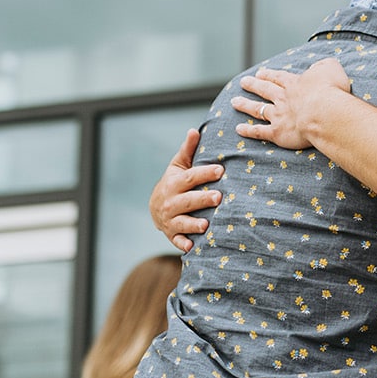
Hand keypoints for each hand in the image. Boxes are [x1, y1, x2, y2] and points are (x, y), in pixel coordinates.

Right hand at [149, 128, 223, 251]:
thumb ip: (188, 150)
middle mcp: (170, 202)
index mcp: (174, 183)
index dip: (205, 173)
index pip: (190, 177)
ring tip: (206, 225)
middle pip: (188, 200)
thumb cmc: (174, 183)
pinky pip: (177, 241)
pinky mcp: (172, 235)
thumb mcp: (178, 166)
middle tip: (219, 196)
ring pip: (182, 222)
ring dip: (193, 224)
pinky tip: (191, 247)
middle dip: (202, 199)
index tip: (221, 170)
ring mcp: (170, 220)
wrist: (156, 208)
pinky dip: (183, 244)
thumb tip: (195, 130)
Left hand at [232, 58, 352, 149]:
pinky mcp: (277, 133)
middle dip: (254, 85)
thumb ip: (323, 66)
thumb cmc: (331, 91)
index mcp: (294, 84)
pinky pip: (259, 131)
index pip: (278, 77)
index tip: (260, 73)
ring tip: (235, 102)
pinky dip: (248, 131)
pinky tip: (239, 129)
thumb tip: (319, 67)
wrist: (325, 113)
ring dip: (245, 105)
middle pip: (264, 90)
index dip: (269, 75)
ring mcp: (278, 116)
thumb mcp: (330, 69)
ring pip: (258, 109)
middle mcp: (283, 98)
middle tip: (244, 82)